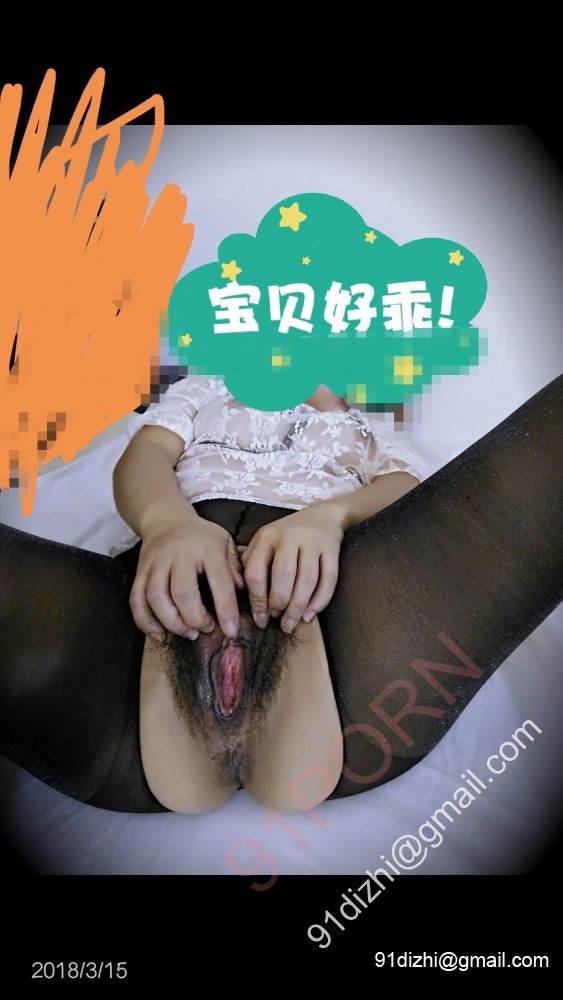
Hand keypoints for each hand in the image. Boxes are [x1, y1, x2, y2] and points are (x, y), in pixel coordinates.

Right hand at [128, 510, 243, 641]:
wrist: (165, 519)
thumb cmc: (200, 536)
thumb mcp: (224, 541)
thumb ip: (234, 565)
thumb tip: (243, 590)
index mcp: (206, 547)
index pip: (219, 580)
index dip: (226, 609)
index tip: (231, 631)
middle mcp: (178, 554)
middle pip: (182, 592)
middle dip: (195, 618)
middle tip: (206, 628)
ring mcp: (156, 563)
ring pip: (156, 597)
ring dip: (172, 622)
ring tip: (188, 632)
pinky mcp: (139, 572)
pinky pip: (136, 600)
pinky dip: (145, 621)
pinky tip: (159, 635)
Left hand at [241, 501, 343, 632]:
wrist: (322, 515)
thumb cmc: (287, 535)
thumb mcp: (264, 541)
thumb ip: (251, 563)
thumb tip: (242, 596)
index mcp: (267, 537)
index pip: (256, 572)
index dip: (256, 600)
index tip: (260, 618)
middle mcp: (289, 537)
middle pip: (283, 575)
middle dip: (279, 603)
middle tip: (278, 620)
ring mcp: (312, 542)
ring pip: (307, 579)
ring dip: (298, 606)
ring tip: (291, 623)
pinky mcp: (332, 549)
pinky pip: (328, 579)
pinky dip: (320, 600)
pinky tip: (310, 615)